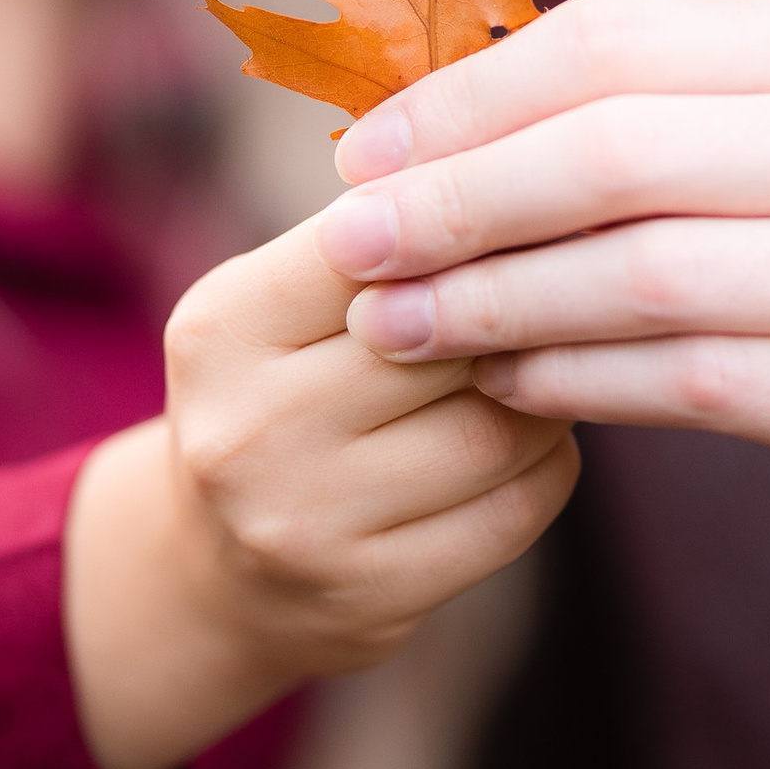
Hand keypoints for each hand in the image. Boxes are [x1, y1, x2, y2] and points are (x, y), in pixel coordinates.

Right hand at [64, 211, 578, 768]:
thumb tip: (519, 172)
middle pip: (450, 336)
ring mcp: (307, 525)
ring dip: (543, 393)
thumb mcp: (274, 309)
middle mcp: (248, 430)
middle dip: (513, 311)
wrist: (214, 577)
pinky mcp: (374, 597)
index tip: (516, 213)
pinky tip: (524, 446)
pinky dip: (546, 464)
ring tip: (534, 371)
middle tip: (555, 289)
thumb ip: (373, 246)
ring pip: (499, 426)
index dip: (464, 226)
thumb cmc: (275, 402)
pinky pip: (519, 507)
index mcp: (221, 330)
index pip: (378, 242)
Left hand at [308, 0, 769, 556]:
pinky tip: (501, 387)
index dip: (468, 96)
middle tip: (347, 245)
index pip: (616, 43)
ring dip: (490, 306)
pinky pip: (689, 384)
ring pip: (640, 277)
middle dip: (456, 202)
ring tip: (392, 328)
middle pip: (615, 155)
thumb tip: (447, 102)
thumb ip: (676, 93)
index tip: (362, 152)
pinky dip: (574, 384)